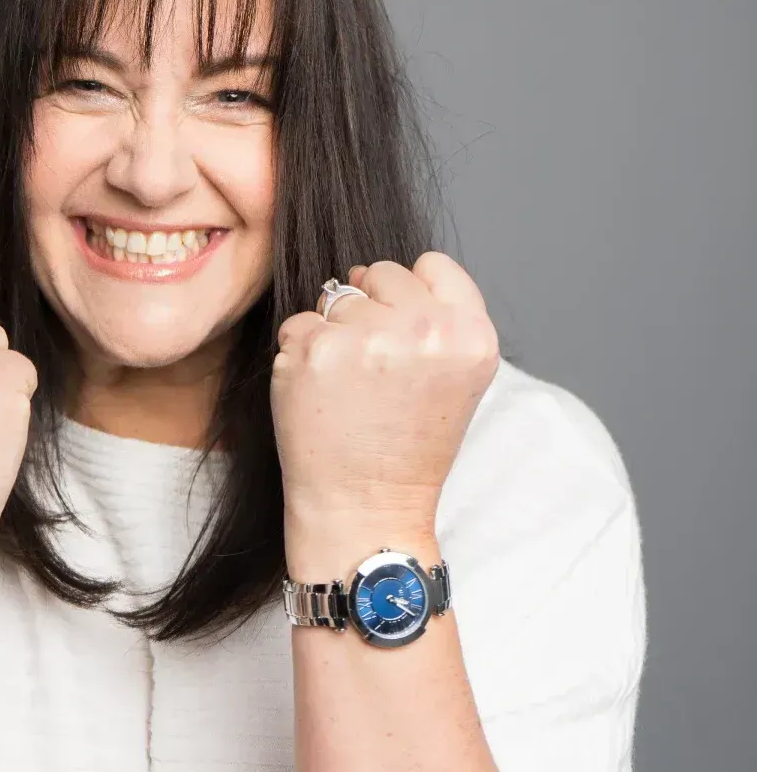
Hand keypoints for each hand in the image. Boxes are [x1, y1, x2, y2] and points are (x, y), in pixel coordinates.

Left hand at [271, 252, 499, 528]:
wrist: (366, 506)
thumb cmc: (406, 444)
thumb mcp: (455, 376)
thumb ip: (436, 318)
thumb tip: (371, 274)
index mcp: (471, 335)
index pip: (433, 265)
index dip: (411, 294)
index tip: (404, 332)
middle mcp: (425, 330)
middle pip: (381, 272)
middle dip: (372, 308)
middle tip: (376, 369)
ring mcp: (368, 337)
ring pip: (337, 295)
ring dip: (335, 331)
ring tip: (351, 385)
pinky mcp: (316, 349)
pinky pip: (300, 323)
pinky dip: (302, 352)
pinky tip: (322, 393)